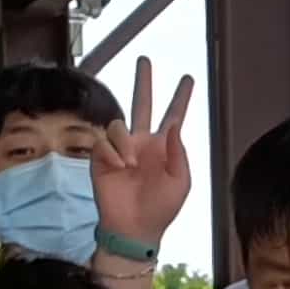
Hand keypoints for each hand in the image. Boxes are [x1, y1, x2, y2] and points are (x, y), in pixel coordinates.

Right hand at [92, 56, 202, 246]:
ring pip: (118, 124)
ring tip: (130, 164)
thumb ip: (179, 153)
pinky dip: (112, 153)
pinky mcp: (101, 157)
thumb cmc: (161, 208)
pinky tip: (119, 168)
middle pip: (142, 104)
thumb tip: (173, 126)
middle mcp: (141, 142)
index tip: (188, 78)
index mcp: (164, 147)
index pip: (173, 116)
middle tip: (145, 59)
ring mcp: (120, 148)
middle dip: (144, 82)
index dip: (181, 98)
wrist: (135, 228)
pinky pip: (103, 142)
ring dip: (125, 142)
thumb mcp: (180, 182)